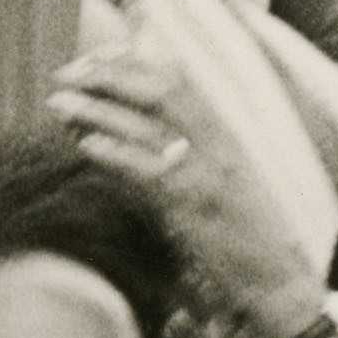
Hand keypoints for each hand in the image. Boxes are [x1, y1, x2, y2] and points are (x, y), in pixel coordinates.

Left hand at [52, 39, 327, 337]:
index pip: (176, 78)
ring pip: (145, 125)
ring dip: (96, 110)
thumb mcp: (225, 177)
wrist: (279, 279)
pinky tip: (85, 145)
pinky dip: (112, 153)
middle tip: (65, 75)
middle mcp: (218, 143)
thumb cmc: (247, 233)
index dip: (131, 62)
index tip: (93, 57)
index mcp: (226, 132)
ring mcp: (206, 172)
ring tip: (59, 103)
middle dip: (107, 75)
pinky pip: (145, 170)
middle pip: (158, 90)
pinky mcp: (192, 206)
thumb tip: (133, 126)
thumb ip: (190, 146)